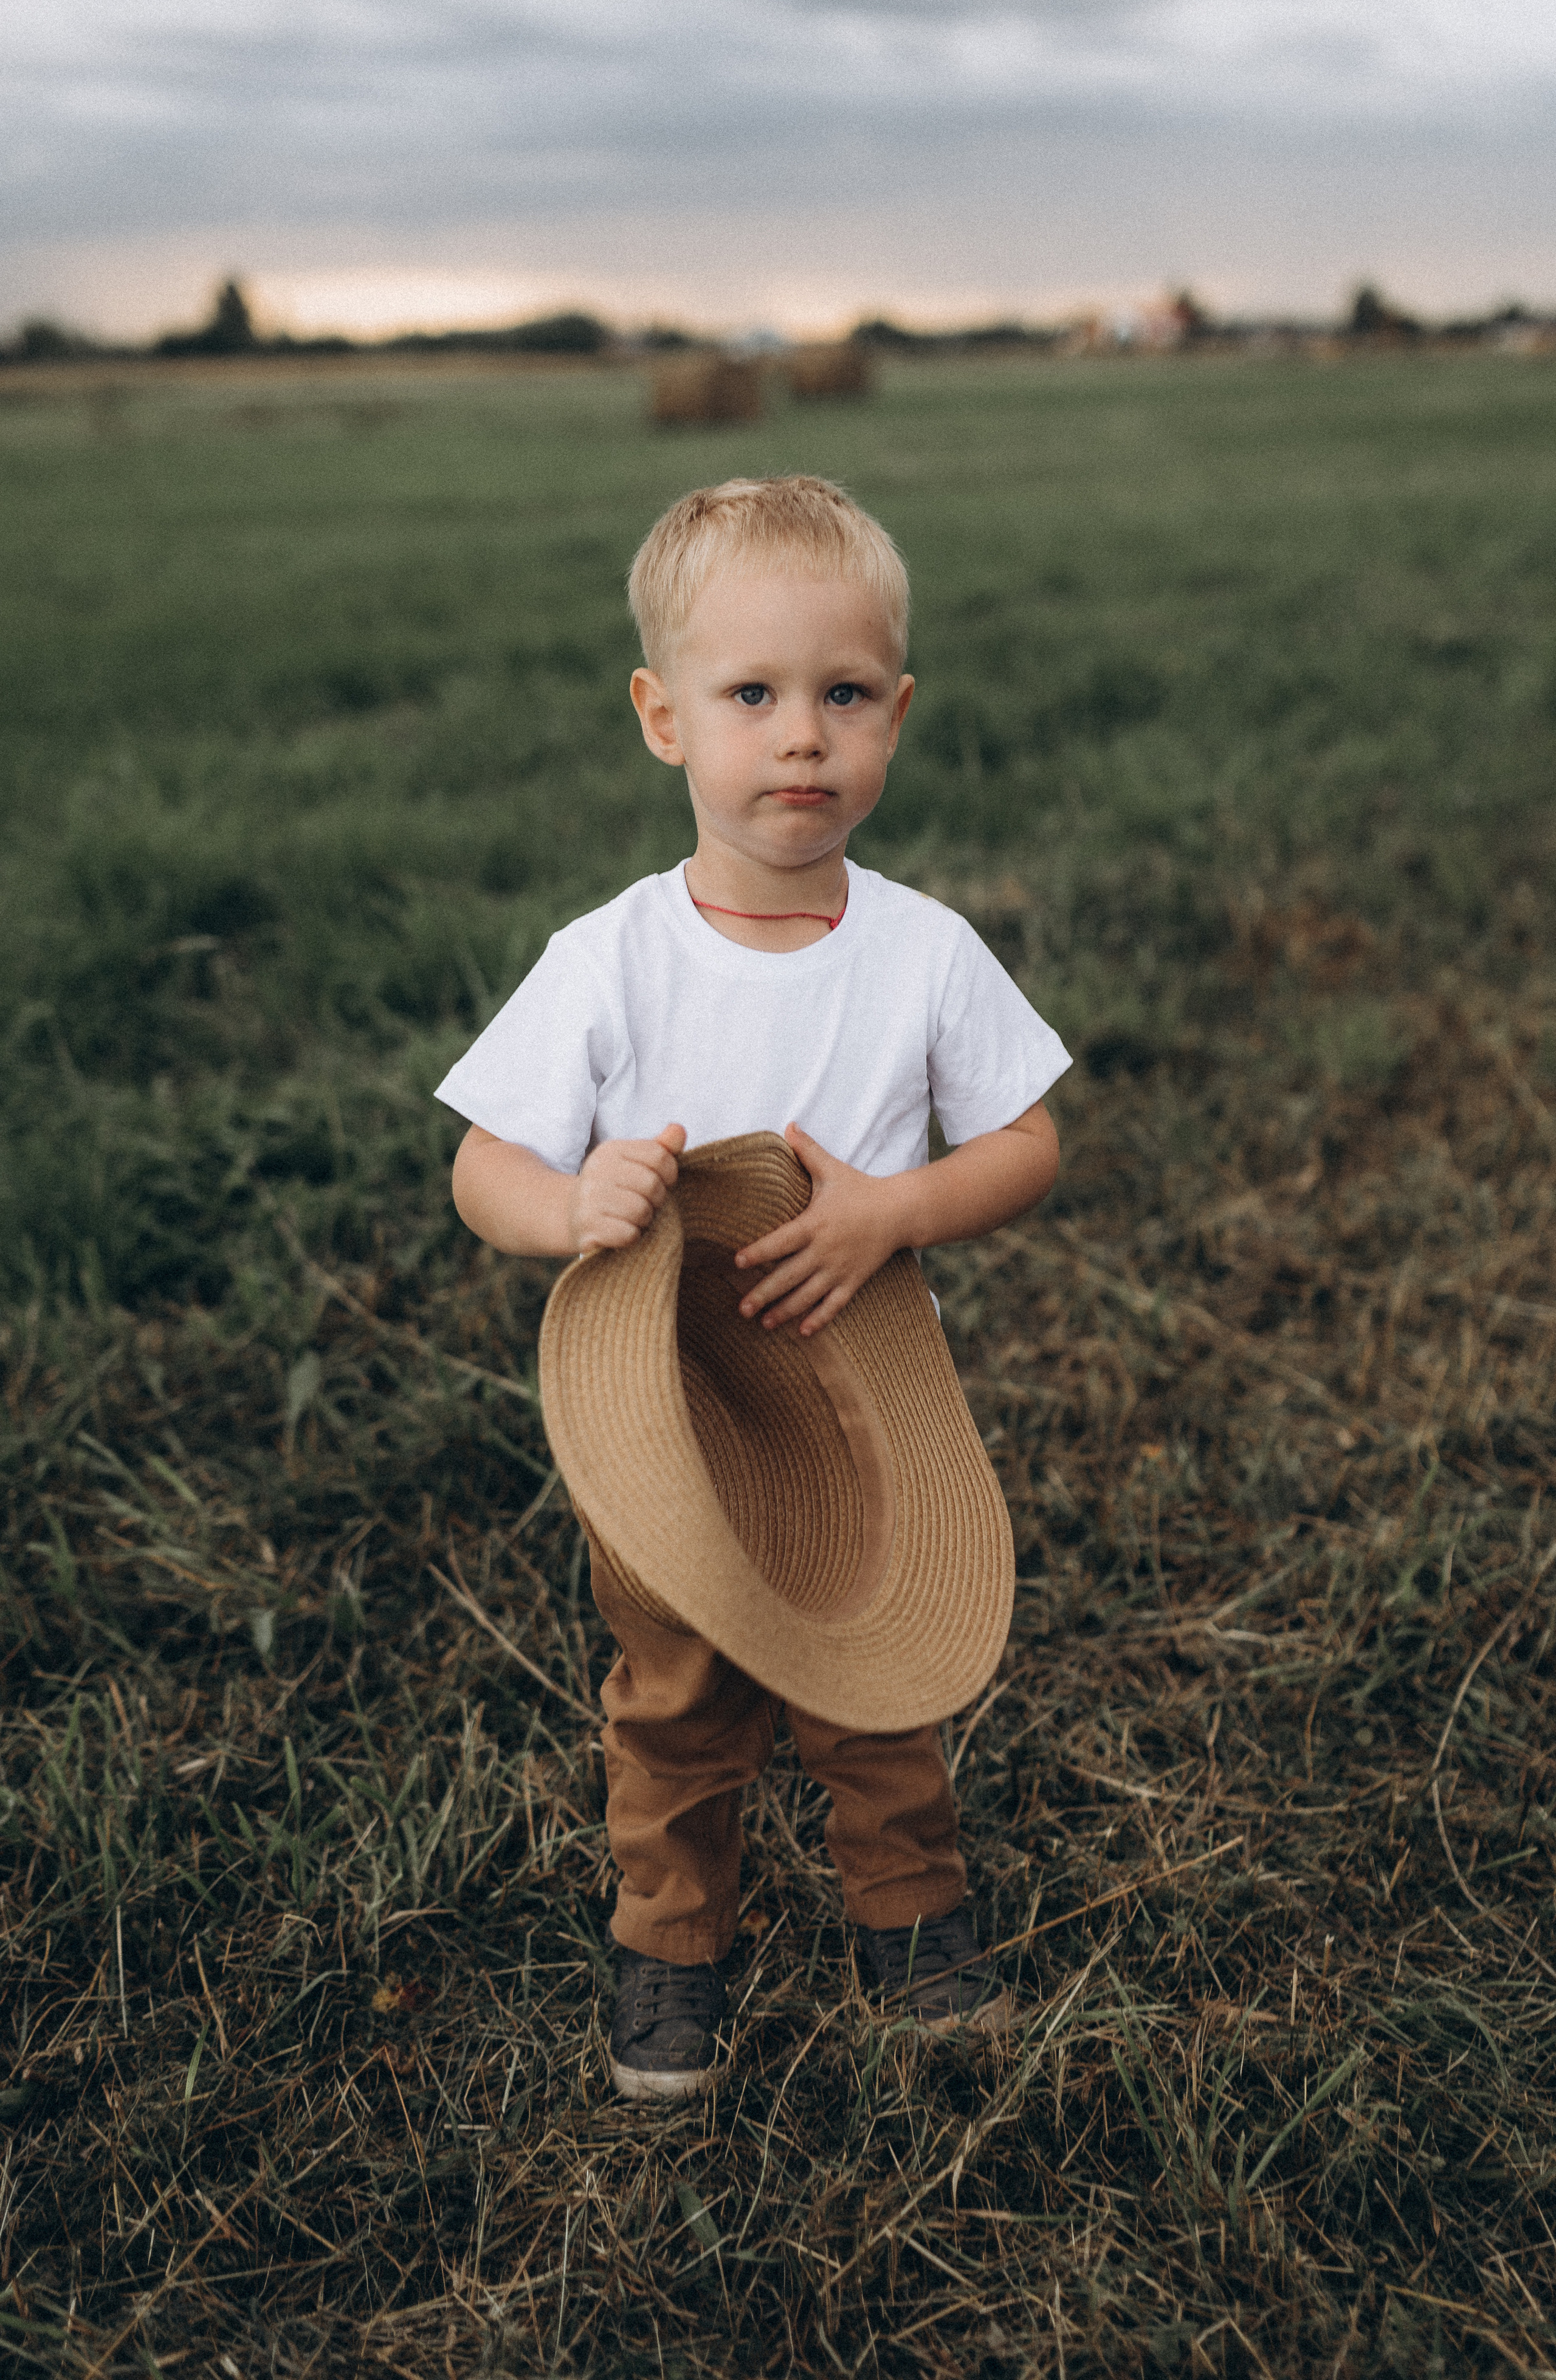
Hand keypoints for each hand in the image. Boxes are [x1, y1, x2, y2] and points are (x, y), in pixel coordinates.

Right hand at [568, 1123, 685, 1253]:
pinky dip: (632, 1236)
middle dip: (657, 1199)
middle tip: (645, 1203)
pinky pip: (628, 1234)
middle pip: (652, 1185)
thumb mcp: (635, 1163)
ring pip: (641, 1211)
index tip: (659, 1182)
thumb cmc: (615, 1188)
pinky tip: (621, 1230)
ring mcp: (588, 1199)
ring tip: (632, 1218)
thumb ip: (660, 1148)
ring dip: (644, 1220)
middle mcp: (596, 1171)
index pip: (659, 1156)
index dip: (669, 1173)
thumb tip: (679, 1130)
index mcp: (611, 1150)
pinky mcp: (587, 1228)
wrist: (573, 1215)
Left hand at [733, 1123, 904, 1335]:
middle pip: (788, 1276)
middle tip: (742, 1309)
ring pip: (808, 1295)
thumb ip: (807, 1151)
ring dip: (785, 1311)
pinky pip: (834, 1304)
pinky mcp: (854, 1280)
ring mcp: (840, 1268)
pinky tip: (803, 1331)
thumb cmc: (861, 1189)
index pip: (780, 1241)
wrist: (900, 1211)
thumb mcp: (832, 1170)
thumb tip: (789, 1125)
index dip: (759, 1252)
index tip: (737, 1262)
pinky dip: (819, 1318)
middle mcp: (825, 1250)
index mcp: (815, 1223)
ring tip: (764, 1324)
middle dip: (764, 1293)